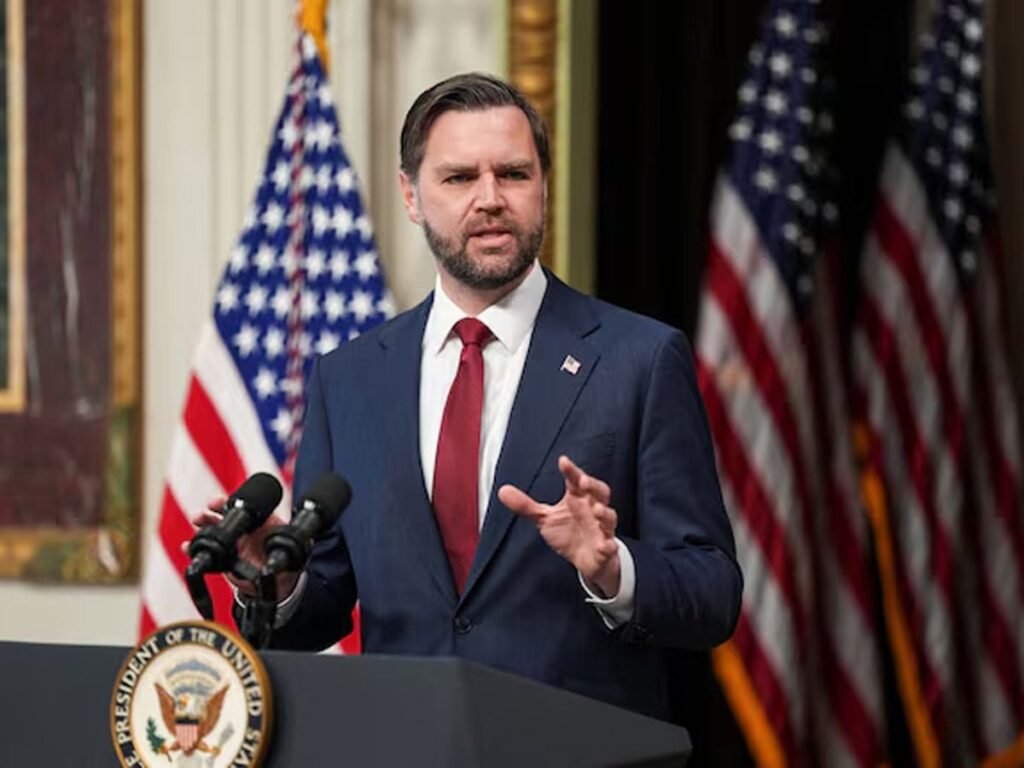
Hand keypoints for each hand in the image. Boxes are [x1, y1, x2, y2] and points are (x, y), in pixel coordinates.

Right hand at [184, 497, 298, 599]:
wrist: (279, 581)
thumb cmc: (287, 559)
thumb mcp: (296, 549)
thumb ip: (297, 543)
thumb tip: (307, 539)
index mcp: (259, 522)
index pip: (243, 507)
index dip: (229, 502)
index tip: (217, 502)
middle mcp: (244, 531)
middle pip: (223, 517)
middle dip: (210, 513)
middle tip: (201, 514)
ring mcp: (233, 545)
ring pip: (213, 532)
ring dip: (202, 527)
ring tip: (195, 525)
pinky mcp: (225, 561)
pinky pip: (209, 554)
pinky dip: (195, 550)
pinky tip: (187, 547)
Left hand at [498, 455, 620, 596]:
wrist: (585, 560)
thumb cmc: (568, 532)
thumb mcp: (545, 518)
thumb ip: (526, 505)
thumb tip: (502, 491)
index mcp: (578, 499)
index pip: (576, 480)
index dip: (572, 471)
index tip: (563, 461)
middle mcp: (592, 510)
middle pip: (600, 492)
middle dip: (594, 486)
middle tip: (583, 482)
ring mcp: (601, 529)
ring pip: (610, 518)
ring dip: (606, 513)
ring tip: (598, 511)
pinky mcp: (605, 549)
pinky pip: (610, 547)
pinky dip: (609, 546)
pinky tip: (605, 545)